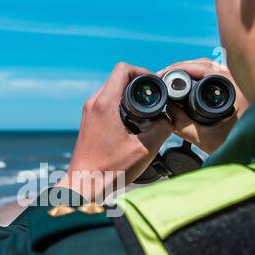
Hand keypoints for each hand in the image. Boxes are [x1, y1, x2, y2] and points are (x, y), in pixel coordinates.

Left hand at [65, 62, 172, 200]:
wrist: (84, 185)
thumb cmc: (109, 170)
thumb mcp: (144, 149)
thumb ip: (162, 128)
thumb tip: (169, 118)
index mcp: (105, 104)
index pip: (123, 69)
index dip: (143, 72)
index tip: (154, 85)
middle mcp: (94, 103)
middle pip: (118, 79)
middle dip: (138, 85)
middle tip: (154, 99)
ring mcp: (89, 112)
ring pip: (112, 91)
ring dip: (129, 97)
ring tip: (145, 112)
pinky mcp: (89, 122)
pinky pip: (107, 104)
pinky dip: (121, 106)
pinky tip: (133, 123)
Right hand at [161, 58, 244, 154]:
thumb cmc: (242, 144)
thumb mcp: (206, 138)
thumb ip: (182, 125)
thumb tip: (167, 110)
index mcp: (233, 85)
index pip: (201, 67)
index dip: (178, 69)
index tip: (163, 74)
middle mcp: (239, 79)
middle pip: (204, 64)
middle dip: (181, 68)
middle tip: (164, 76)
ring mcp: (240, 82)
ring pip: (211, 68)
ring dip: (191, 71)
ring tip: (174, 79)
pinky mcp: (239, 88)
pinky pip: (217, 75)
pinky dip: (202, 76)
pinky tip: (190, 83)